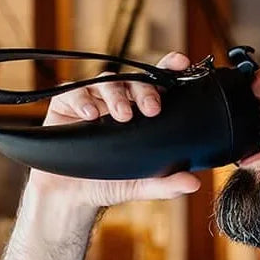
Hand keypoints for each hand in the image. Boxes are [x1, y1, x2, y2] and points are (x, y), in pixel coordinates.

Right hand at [28, 51, 201, 207]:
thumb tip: (194, 183)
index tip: (181, 63)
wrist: (71, 197)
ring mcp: (91, 100)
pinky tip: (90, 114)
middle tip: (151, 109)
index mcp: (138, 113)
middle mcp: (116, 101)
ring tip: (122, 114)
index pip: (156, 84)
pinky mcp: (65, 104)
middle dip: (144, 90)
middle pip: (133, 81)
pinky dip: (82, 99)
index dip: (168, 69)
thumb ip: (166, 184)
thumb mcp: (139, 186)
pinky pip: (74, 91)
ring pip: (106, 82)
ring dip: (116, 95)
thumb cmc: (107, 184)